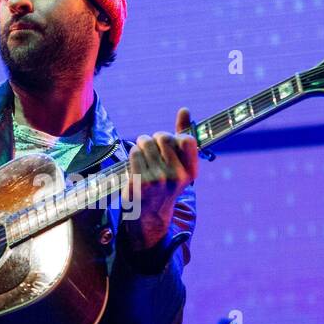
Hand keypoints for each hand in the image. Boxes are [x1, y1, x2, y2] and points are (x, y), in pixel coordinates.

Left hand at [123, 107, 199, 249]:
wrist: (150, 213)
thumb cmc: (165, 182)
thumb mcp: (179, 164)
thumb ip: (183, 135)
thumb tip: (185, 110)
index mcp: (190, 171)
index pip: (186, 139)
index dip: (174, 137)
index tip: (167, 145)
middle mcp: (177, 176)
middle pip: (162, 136)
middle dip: (153, 138)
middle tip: (150, 146)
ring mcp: (158, 180)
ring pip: (145, 142)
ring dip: (141, 145)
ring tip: (142, 155)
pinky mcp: (140, 182)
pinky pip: (134, 153)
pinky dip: (133, 154)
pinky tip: (135, 163)